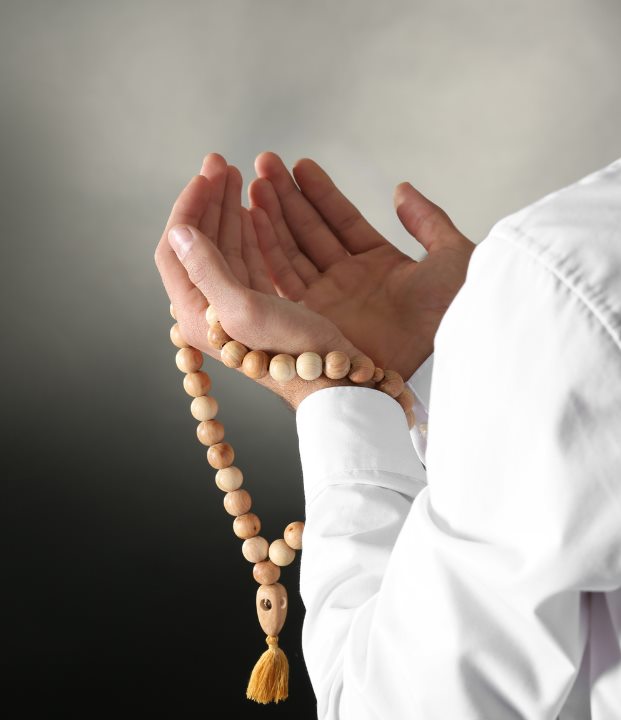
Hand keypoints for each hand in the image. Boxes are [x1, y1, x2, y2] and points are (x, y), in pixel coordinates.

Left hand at [153, 154, 370, 409]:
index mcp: (196, 313)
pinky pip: (246, 259)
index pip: (175, 250)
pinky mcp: (260, 303)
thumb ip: (206, 269)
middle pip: (199, 245)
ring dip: (227, 210)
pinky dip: (247, 231)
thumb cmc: (292, 350)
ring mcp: (235, 305)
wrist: (332, 379)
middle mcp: (210, 309)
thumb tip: (178, 231)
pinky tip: (251, 209)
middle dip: (208, 201)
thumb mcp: (244, 308)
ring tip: (234, 175)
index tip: (205, 177)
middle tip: (219, 162)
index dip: (187, 209)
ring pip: (224, 248)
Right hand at [248, 153, 475, 379]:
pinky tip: (254, 219)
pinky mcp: (313, 319)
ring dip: (273, 218)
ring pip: (293, 251)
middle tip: (266, 164)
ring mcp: (330, 300)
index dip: (321, 193)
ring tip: (257, 184)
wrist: (441, 353)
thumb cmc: (455, 311)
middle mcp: (350, 281)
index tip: (299, 165)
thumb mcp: (452, 255)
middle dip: (288, 198)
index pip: (342, 220)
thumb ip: (428, 221)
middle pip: (311, 232)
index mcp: (381, 264)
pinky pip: (285, 278)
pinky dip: (268, 249)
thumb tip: (402, 190)